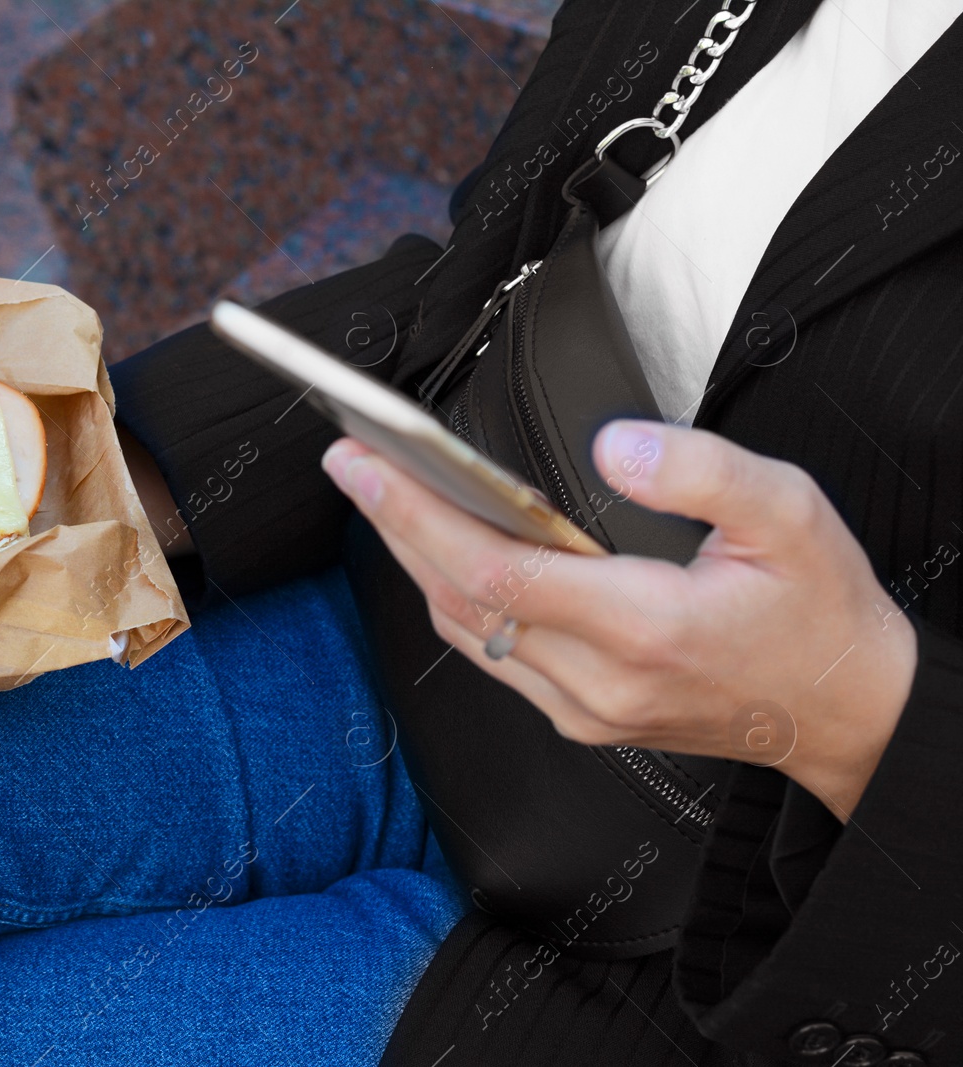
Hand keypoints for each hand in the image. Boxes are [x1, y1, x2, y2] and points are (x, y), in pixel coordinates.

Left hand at [322, 420, 917, 818]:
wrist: (849, 713)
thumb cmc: (820, 614)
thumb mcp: (790, 514)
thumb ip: (699, 470)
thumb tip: (612, 447)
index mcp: (642, 628)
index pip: (493, 569)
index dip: (416, 515)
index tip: (364, 465)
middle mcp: (598, 681)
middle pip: (460, 599)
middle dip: (394, 526)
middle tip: (348, 463)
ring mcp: (583, 709)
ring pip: (467, 631)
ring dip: (416, 562)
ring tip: (381, 495)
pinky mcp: (581, 718)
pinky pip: (494, 654)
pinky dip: (455, 598)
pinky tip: (440, 552)